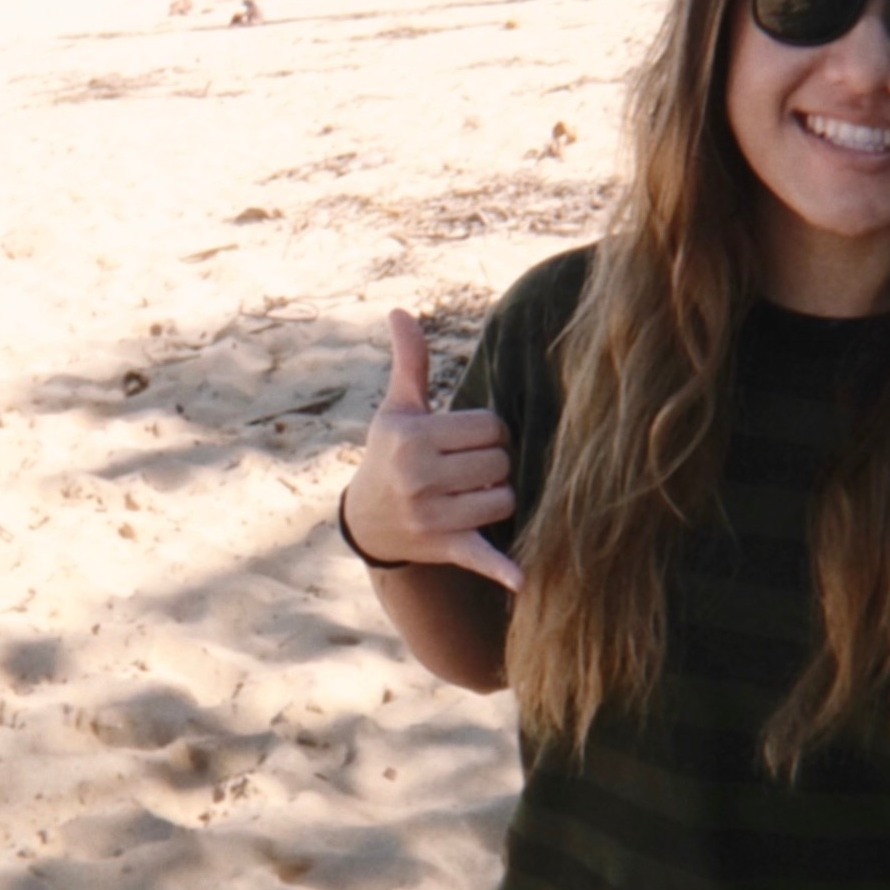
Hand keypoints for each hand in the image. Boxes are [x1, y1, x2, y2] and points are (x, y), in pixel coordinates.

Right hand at [343, 309, 521, 590]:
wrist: (367, 521)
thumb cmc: (391, 453)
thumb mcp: (397, 408)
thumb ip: (409, 361)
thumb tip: (399, 310)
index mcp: (413, 438)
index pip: (490, 427)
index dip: (488, 431)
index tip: (466, 439)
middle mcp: (419, 477)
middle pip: (501, 462)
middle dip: (494, 463)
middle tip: (468, 468)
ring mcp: (432, 516)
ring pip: (504, 499)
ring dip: (498, 496)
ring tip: (471, 493)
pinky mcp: (445, 548)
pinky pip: (480, 555)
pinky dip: (499, 568)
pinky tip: (522, 579)